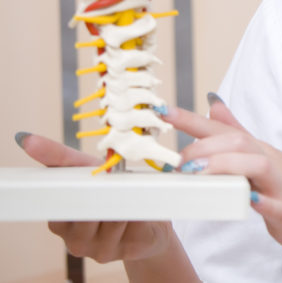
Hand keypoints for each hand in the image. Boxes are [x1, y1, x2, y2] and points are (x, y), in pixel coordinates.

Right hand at [17, 133, 175, 263]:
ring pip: (113, 218)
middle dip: (103, 193)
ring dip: (125, 199)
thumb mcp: (85, 169)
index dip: (74, 191)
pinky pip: (134, 225)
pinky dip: (140, 209)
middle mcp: (75, 241)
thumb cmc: (110, 189)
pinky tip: (141, 206)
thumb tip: (25, 139)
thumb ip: (58, 157)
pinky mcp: (126, 251)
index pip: (60, 208)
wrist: (148, 216)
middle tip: (114, 176)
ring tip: (129, 191)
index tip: (86, 177)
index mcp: (60, 222)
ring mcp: (100, 249)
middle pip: (87, 214)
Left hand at [167, 99, 281, 263]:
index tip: (162, 111)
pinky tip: (247, 201)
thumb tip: (213, 104)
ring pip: (256, 165)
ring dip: (225, 166)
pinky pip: (275, 204)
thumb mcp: (264, 160)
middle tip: (179, 165)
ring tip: (199, 176)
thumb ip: (237, 132)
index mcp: (261, 152)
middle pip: (238, 141)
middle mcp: (271, 162)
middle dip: (203, 148)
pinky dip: (260, 201)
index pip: (224, 129)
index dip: (192, 119)